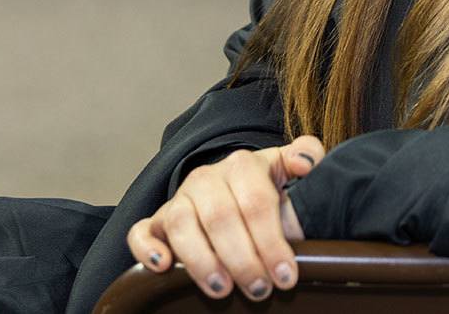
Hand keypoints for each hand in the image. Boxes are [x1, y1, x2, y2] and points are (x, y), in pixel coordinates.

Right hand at [127, 135, 323, 301]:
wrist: (233, 192)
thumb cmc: (265, 190)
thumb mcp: (288, 171)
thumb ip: (305, 158)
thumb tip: (308, 163)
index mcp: (242, 165)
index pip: (255, 202)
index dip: (271, 241)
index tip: (286, 275)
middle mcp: (206, 178)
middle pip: (219, 217)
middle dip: (242, 259)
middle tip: (259, 290)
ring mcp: (179, 199)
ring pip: (180, 224)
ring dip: (201, 260)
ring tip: (222, 290)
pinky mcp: (156, 221)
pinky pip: (141, 231)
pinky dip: (146, 248)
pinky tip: (162, 267)